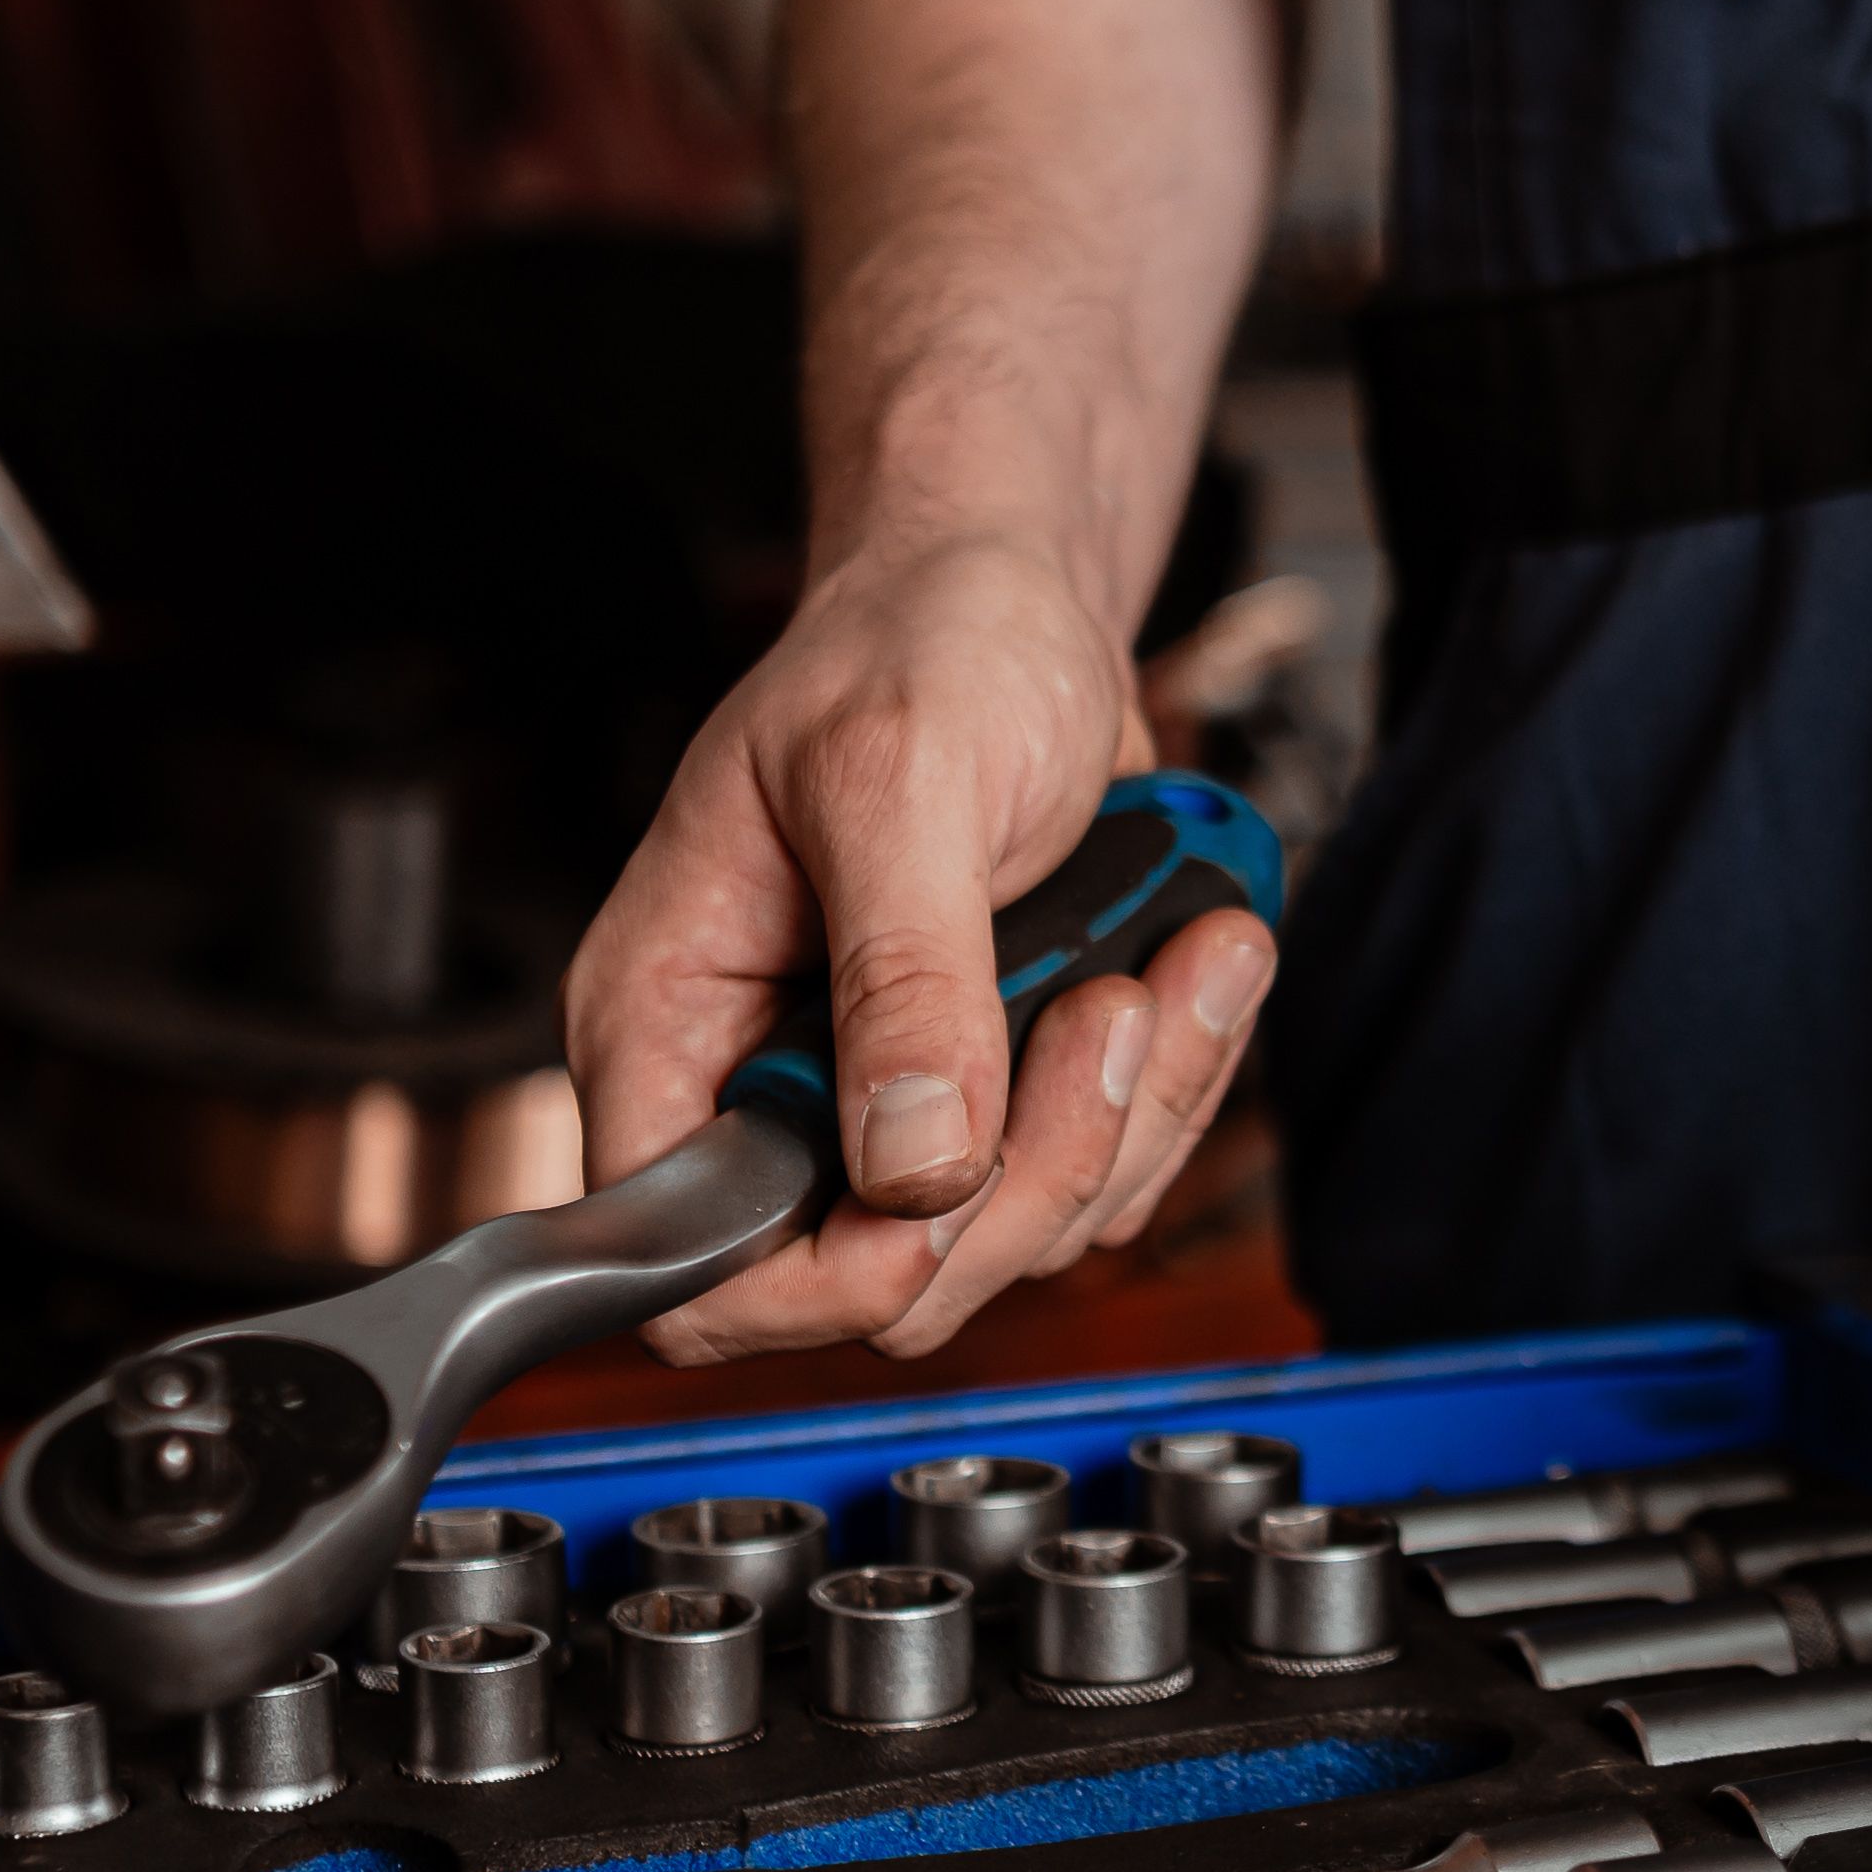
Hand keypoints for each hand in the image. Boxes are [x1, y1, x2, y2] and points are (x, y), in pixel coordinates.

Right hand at [561, 528, 1278, 1361]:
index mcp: (674, 1022)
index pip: (695, 1262)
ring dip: (1132, 1114)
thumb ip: (906, 973)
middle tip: (1109, 1011)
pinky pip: (1100, 1174)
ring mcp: (890, 1099)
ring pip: (1014, 1235)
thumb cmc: (920, 639)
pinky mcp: (999, 1088)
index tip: (943, 1190)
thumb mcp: (902, 779)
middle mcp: (767, 1085)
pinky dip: (1173, 1088)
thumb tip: (913, 1161)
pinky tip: (1197, 961)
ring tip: (1180, 957)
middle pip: (888, 1275)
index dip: (822, 1275)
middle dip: (1030, 1170)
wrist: (1021, 595)